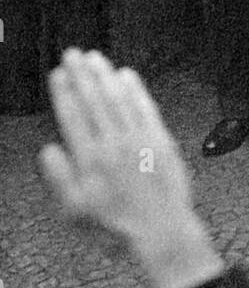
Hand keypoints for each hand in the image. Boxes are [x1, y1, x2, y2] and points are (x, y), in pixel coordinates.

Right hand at [39, 51, 222, 287]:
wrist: (161, 233)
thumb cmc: (116, 228)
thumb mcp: (75, 213)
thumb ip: (60, 179)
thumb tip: (48, 149)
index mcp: (90, 160)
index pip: (73, 116)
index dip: (64, 92)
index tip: (58, 73)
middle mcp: (113, 145)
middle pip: (94, 100)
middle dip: (82, 74)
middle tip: (73, 53)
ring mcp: (139, 141)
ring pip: (119, 99)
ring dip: (106, 76)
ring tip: (95, 57)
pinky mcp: (161, 141)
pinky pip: (146, 108)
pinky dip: (136, 89)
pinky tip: (127, 75)